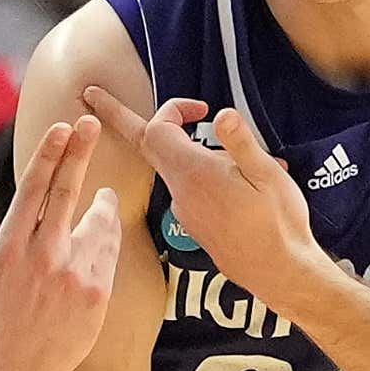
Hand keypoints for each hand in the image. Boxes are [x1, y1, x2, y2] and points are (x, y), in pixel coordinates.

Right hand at [0, 115, 125, 370]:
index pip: (32, 192)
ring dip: (100, 205)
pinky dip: (107, 235)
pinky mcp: (96, 293)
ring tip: (100, 198)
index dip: (48, 156)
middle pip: (65, 193)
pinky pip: (108, 250)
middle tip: (88, 122)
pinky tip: (102, 230)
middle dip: (78, 153)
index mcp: (8, 249)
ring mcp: (72, 275)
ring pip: (96, 223)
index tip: (62, 127)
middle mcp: (41, 258)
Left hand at [77, 87, 327, 311]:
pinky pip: (192, 186)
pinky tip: (249, 183)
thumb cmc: (277, 224)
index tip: (203, 109)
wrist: (277, 273)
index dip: (173, 109)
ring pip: (177, 165)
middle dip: (118, 118)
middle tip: (91, 96)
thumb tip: (222, 114)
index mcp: (193, 174)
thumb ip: (241, 144)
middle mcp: (180, 191)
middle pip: (144, 146)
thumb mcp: (267, 176)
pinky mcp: (195, 221)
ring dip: (197, 149)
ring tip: (252, 161)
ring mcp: (184, 209)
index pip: (156, 130)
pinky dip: (211, 173)